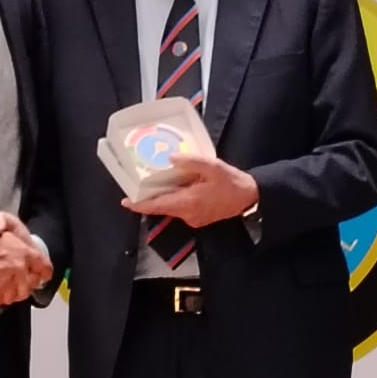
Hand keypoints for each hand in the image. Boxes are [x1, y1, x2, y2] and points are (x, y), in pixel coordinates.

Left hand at [123, 154, 256, 228]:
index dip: (139, 205)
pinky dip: (176, 198)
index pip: (157, 206)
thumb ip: (191, 162)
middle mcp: (188, 215)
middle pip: (162, 207)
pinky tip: (179, 186)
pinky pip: (181, 209)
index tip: (125, 201)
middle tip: (139, 184)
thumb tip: (170, 158)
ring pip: (172, 208)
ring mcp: (193, 219)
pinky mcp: (199, 218)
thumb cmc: (233, 182)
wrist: (251, 198)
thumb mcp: (213, 166)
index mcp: (188, 203)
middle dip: (150, 197)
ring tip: (159, 181)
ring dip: (165, 197)